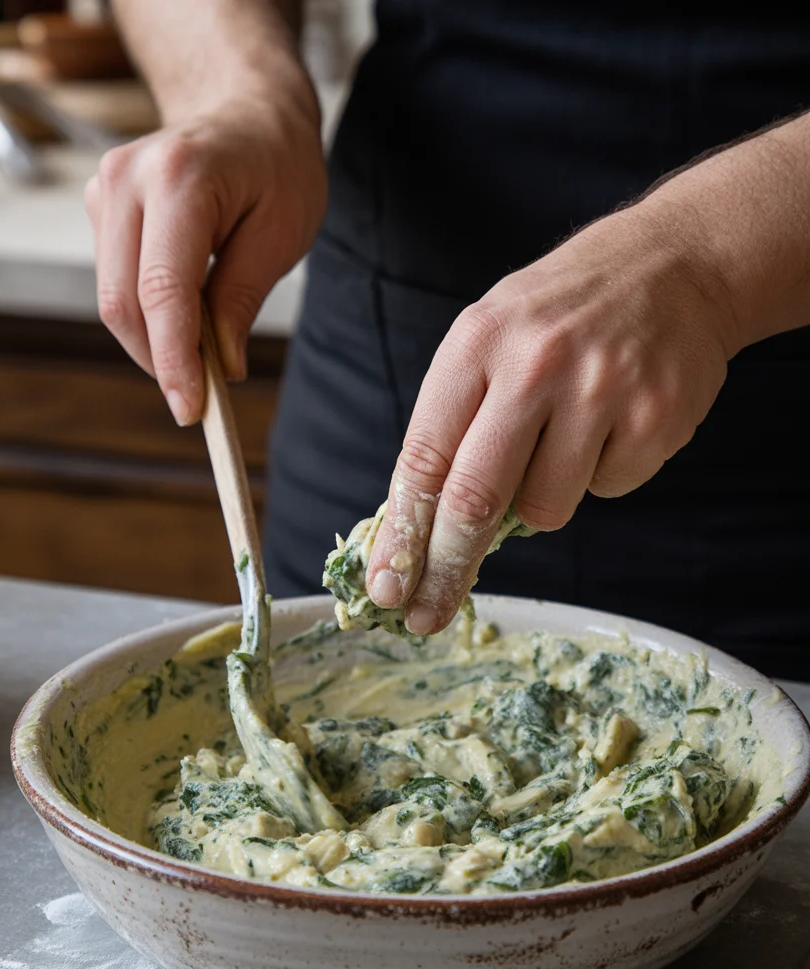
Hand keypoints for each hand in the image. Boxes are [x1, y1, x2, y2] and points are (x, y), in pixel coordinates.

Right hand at [84, 91, 326, 424]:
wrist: (246, 112)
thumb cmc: (276, 168)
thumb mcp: (281, 234)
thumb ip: (242, 299)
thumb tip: (220, 368)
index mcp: (181, 179)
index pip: (162, 290)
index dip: (173, 360)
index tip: (190, 410)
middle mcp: (128, 179)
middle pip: (123, 302)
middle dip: (160, 360)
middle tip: (201, 398)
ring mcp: (105, 189)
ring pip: (112, 298)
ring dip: (153, 341)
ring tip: (202, 351)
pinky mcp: (100, 205)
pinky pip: (114, 282)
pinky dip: (147, 315)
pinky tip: (183, 313)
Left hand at [365, 205, 735, 634]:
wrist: (674, 264)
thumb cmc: (559, 315)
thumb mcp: (488, 339)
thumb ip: (454, 424)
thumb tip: (417, 531)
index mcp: (476, 344)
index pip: (424, 460)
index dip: (401, 536)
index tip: (385, 588)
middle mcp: (535, 365)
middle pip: (474, 500)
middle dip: (444, 570)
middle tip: (425, 615)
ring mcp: (600, 391)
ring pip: (544, 509)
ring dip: (540, 499)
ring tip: (562, 436)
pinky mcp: (654, 418)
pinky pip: (606, 491)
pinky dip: (599, 474)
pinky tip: (610, 423)